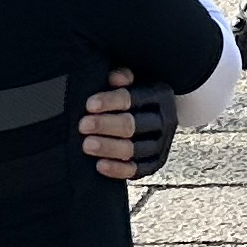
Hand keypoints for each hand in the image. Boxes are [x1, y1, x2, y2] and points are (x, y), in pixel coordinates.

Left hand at [78, 64, 176, 182]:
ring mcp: (160, 144)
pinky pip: (136, 170)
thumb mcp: (134, 78)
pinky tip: (100, 166)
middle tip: (83, 125)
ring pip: (134, 149)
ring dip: (108, 148)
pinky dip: (118, 169)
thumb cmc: (135, 93)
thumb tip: (114, 78)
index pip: (133, 98)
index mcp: (159, 95)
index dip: (111, 101)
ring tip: (87, 145)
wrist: (157, 115)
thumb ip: (123, 75)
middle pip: (132, 125)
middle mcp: (164, 121)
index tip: (89, 105)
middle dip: (105, 125)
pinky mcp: (154, 163)